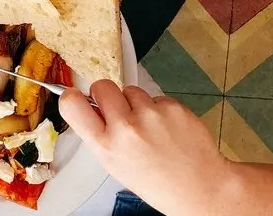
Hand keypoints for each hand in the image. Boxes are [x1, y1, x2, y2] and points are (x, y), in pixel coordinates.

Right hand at [60, 81, 232, 214]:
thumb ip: (100, 135)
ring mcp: (151, 115)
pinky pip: (156, 97)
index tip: (76, 97)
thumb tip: (89, 106)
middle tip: (118, 110)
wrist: (200, 186)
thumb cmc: (157, 181)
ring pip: (131, 90)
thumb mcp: (115, 165)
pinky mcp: (173, 107)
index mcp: (106, 146)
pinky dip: (159, 109)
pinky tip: (167, 129)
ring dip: (136, 103)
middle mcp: (126, 128)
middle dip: (107, 94)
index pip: (72, 104)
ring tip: (149, 127)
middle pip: (102, 86)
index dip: (72, 97)